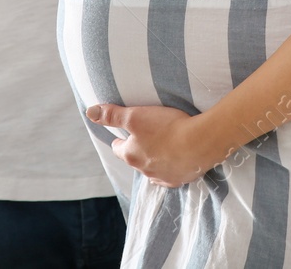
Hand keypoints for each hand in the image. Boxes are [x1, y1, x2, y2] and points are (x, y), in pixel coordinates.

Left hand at [86, 103, 224, 187]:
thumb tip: (89, 112)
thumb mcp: (135, 115)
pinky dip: (169, 169)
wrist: (200, 143)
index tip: (122, 136)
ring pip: (151, 170)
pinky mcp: (179, 179)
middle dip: (137, 151)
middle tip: (143, 139)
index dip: (120, 140)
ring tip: (159, 149)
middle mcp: (144, 170)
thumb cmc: (166, 127)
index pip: (119, 149)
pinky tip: (174, 161)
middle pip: (135, 160)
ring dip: (153, 160)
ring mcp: (162, 176)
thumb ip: (112, 115)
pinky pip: (169, 176)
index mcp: (131, 155)